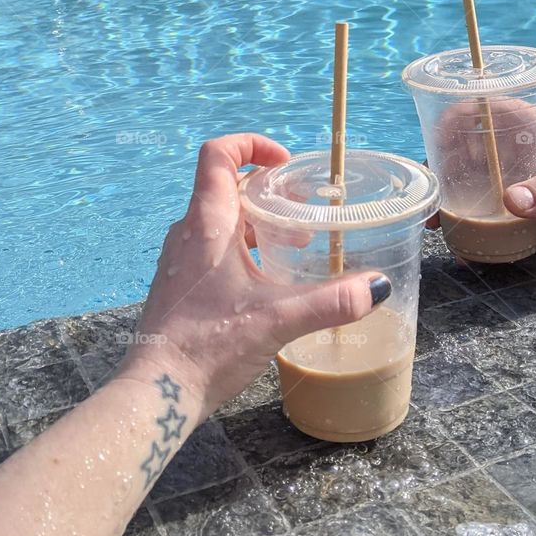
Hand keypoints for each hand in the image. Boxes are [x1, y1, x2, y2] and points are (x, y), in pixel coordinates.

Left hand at [118, 133, 388, 414]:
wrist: (157, 391)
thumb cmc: (209, 345)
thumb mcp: (278, 319)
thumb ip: (331, 301)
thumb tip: (379, 287)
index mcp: (207, 223)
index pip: (219, 154)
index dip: (252, 145)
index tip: (286, 162)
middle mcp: (189, 232)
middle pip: (227, 187)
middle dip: (269, 189)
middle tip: (307, 207)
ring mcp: (182, 259)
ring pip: (222, 220)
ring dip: (259, 221)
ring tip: (297, 243)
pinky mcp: (182, 285)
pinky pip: (214, 248)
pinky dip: (245, 248)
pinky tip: (270, 280)